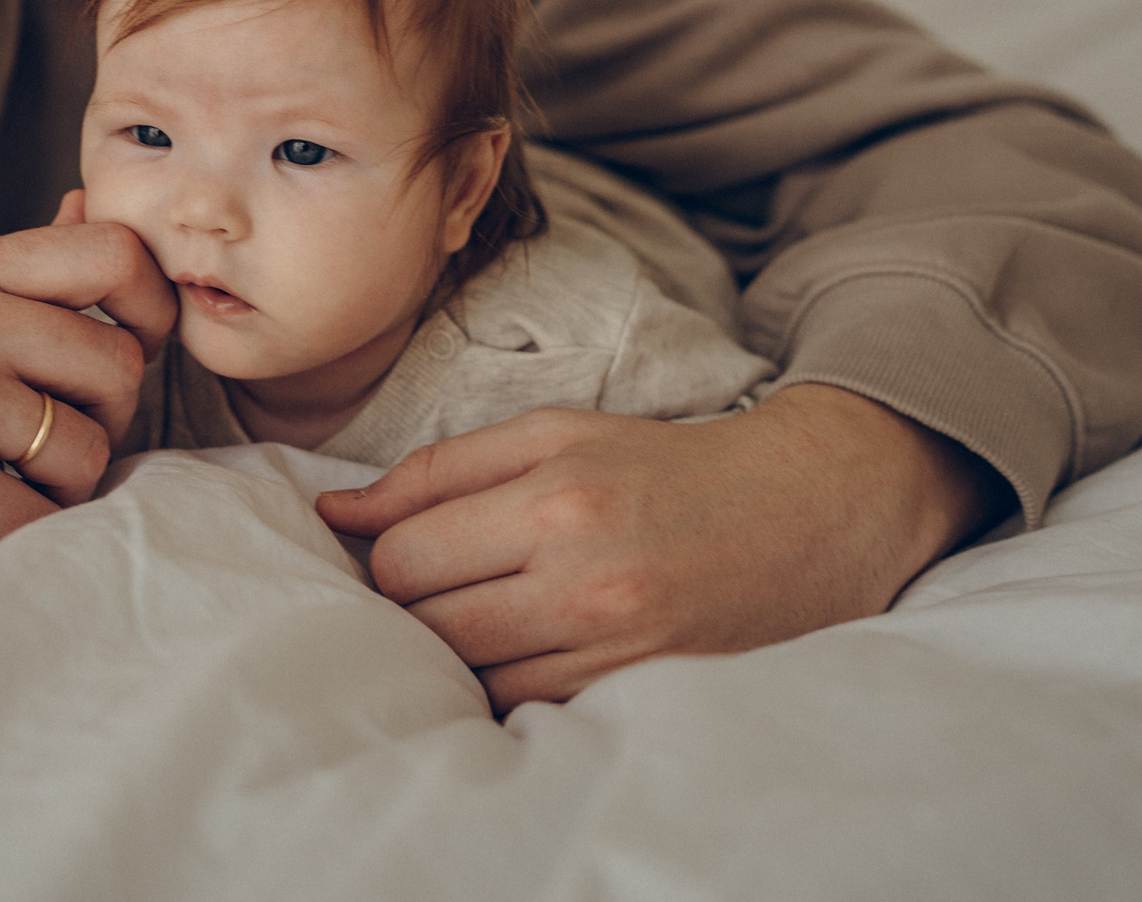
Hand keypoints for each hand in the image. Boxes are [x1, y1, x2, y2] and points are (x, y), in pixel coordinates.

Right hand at [0, 220, 173, 648]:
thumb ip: (9, 271)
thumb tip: (93, 207)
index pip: (116, 253)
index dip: (155, 305)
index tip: (136, 347)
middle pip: (121, 364)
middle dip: (102, 418)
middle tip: (43, 440)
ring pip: (94, 448)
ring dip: (62, 485)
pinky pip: (47, 518)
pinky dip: (20, 534)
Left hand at [313, 385, 1007, 712]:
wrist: (806, 512)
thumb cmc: (663, 465)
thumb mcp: (553, 435)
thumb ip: (437, 471)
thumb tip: (334, 514)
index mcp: (555, 493)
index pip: (403, 554)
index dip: (386, 555)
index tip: (412, 548)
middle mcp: (583, 574)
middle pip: (425, 620)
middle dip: (413, 606)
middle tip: (447, 582)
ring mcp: (614, 644)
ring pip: (469, 674)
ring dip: (457, 650)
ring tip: (490, 610)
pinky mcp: (638, 689)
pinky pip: (526, 706)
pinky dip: (510, 681)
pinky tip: (532, 645)